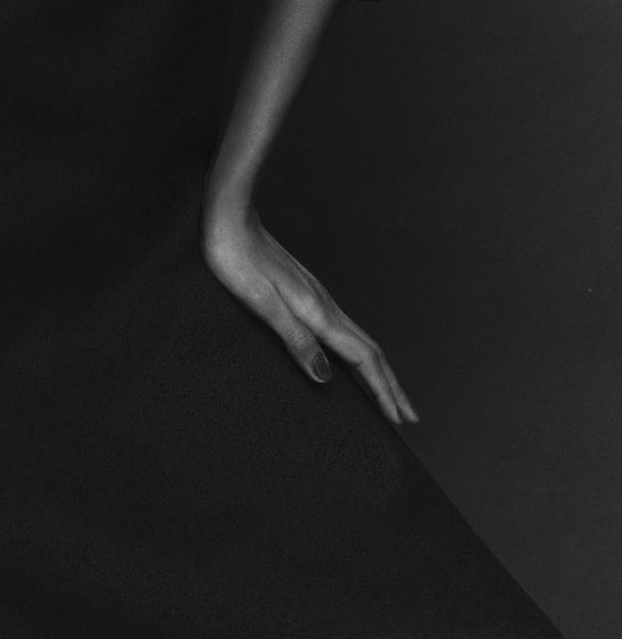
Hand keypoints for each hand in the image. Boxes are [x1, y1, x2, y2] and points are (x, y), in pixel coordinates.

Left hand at [202, 208, 418, 427]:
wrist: (229, 218)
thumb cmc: (236, 260)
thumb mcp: (261, 303)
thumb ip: (294, 339)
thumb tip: (326, 377)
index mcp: (317, 312)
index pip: (362, 359)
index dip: (382, 391)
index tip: (400, 420)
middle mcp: (324, 305)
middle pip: (370, 351)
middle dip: (391, 385)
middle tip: (409, 417)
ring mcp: (317, 297)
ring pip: (359, 340)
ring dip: (378, 370)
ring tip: (388, 392)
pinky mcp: (305, 292)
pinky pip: (343, 331)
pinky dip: (357, 353)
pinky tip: (348, 357)